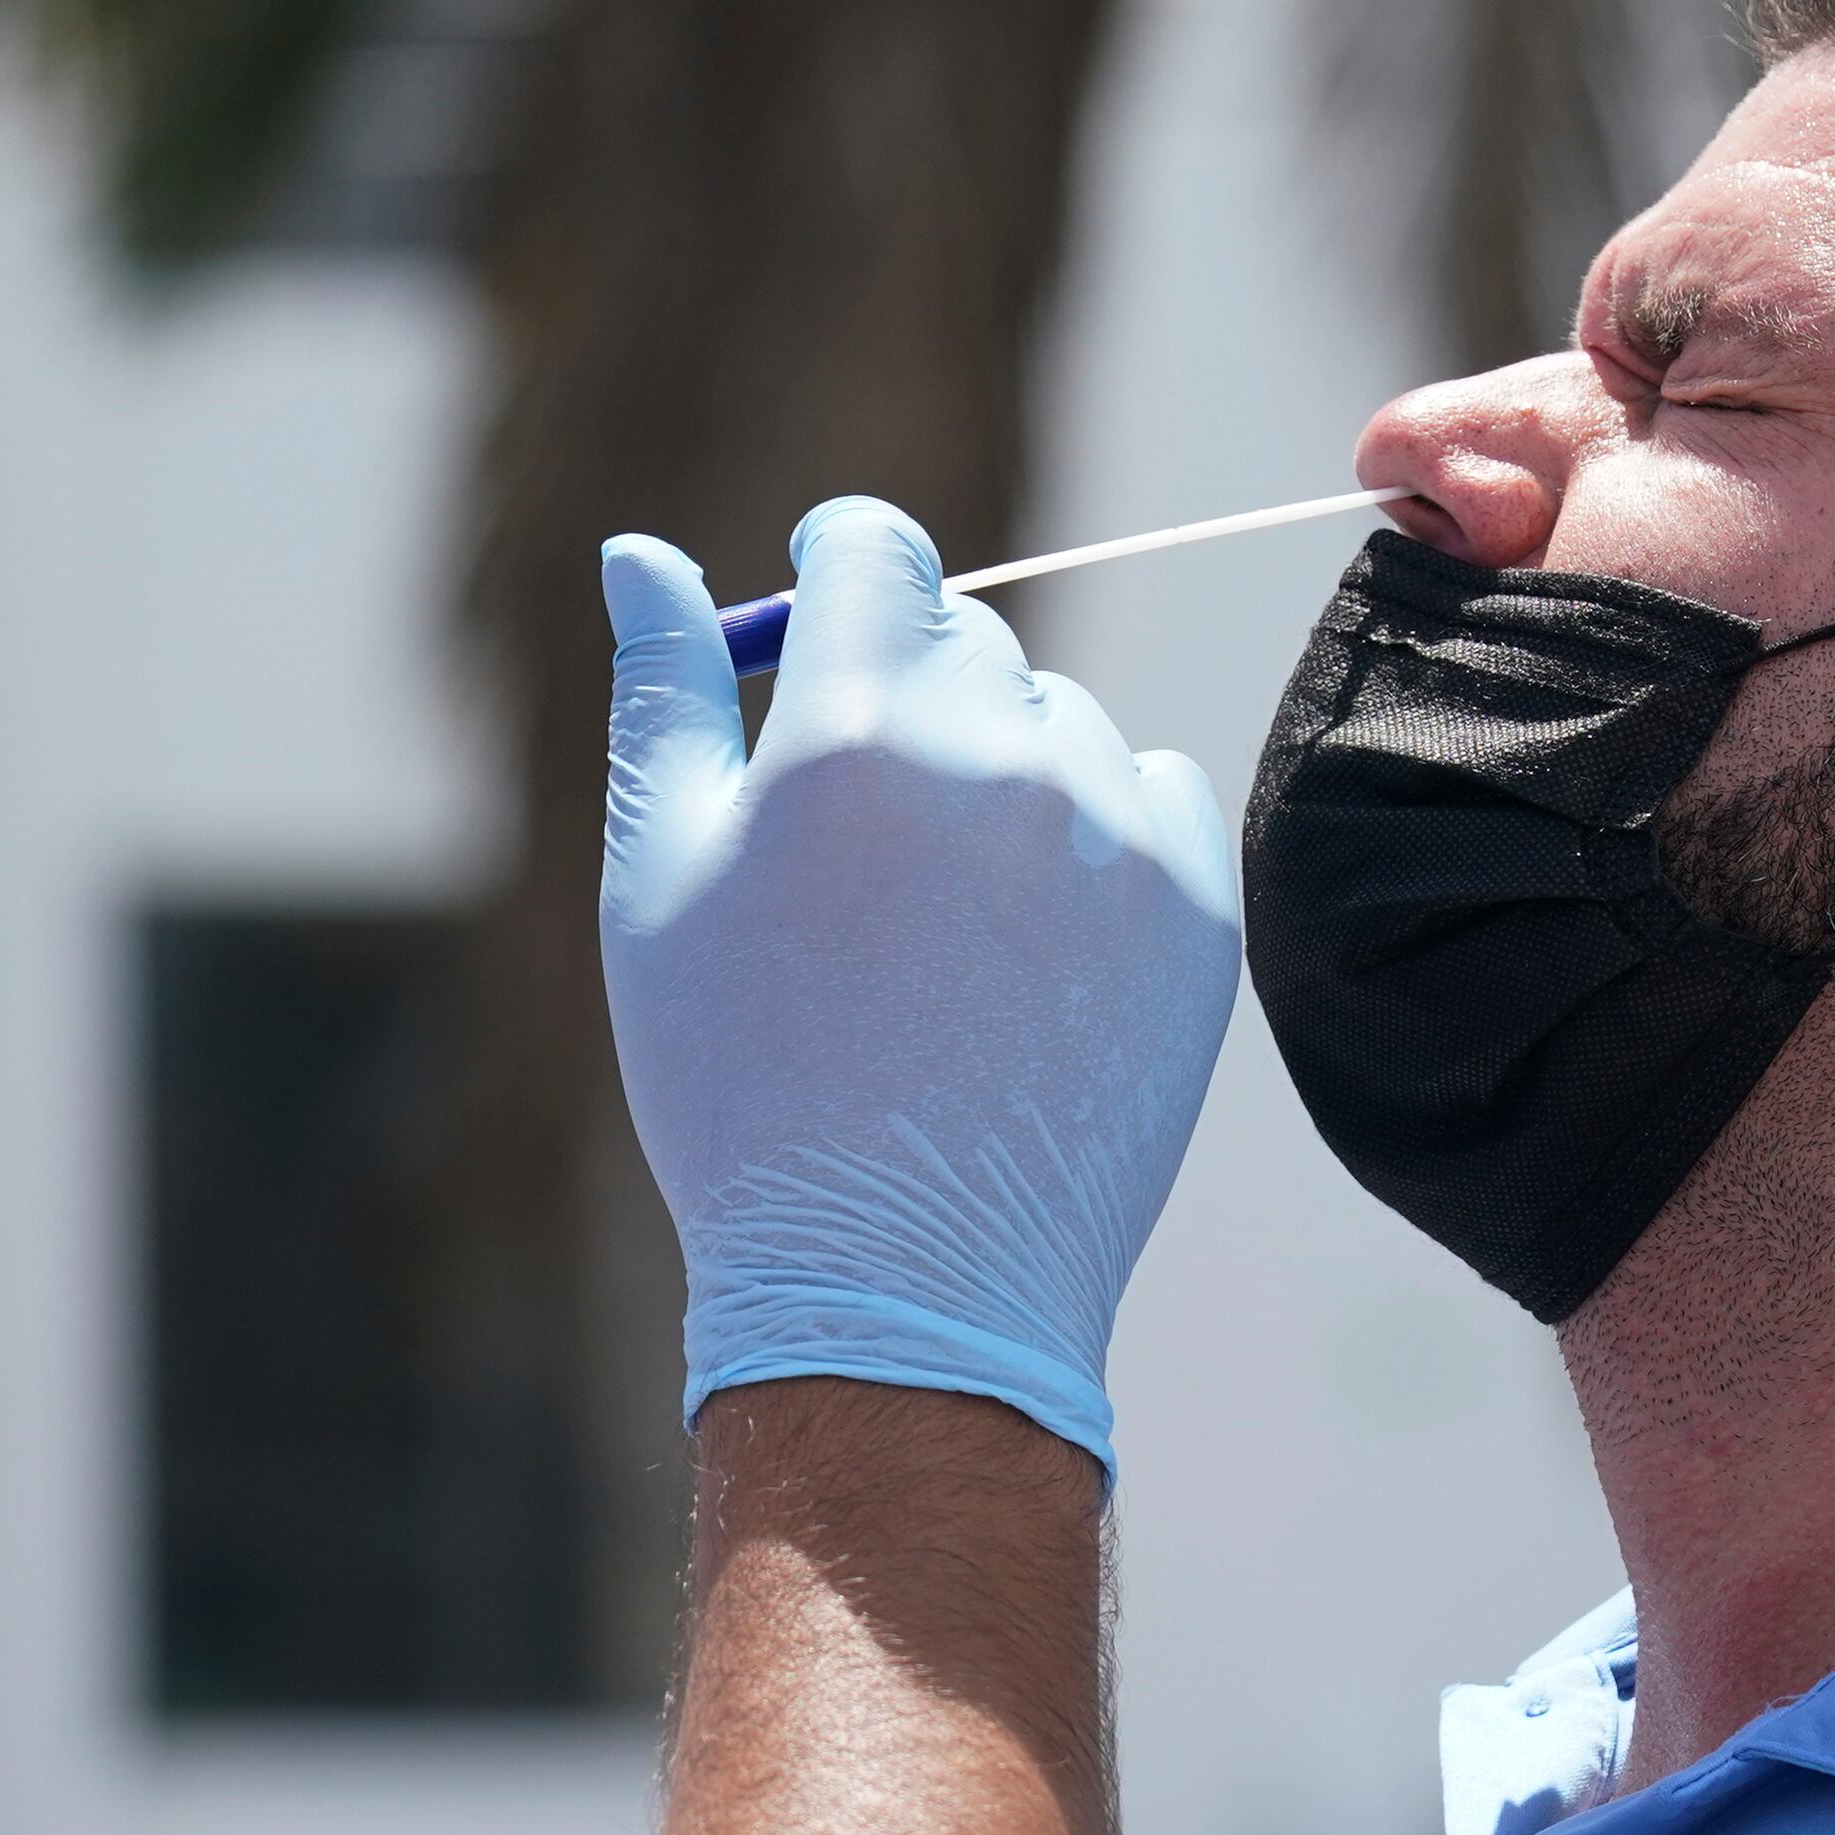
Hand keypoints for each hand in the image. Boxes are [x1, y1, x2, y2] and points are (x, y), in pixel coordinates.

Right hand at [597, 497, 1237, 1468]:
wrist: (897, 1287)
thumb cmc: (742, 1090)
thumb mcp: (656, 884)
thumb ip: (660, 694)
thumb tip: (639, 553)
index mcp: (850, 731)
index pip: (877, 547)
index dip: (843, 564)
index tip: (831, 602)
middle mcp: (997, 756)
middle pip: (968, 634)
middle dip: (910, 691)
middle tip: (860, 837)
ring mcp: (1111, 832)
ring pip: (1059, 724)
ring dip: (1003, 773)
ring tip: (939, 928)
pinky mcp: (1195, 909)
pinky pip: (1153, 797)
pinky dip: (1096, 841)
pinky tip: (1028, 951)